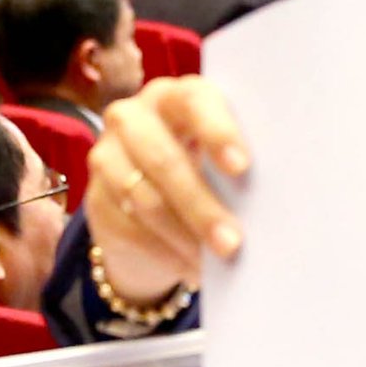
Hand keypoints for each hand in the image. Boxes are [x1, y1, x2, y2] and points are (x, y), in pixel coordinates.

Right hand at [82, 76, 249, 307]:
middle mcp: (134, 117)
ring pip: (145, 198)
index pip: (194, 102)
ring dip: (183, 236)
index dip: (217, 132)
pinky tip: (190, 269)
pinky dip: (165, 253)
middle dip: (200, 206)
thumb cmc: (204, 170)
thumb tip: (270, 204)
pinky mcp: (95, 197)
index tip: (241, 167)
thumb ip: (234, 167)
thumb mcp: (218, 160)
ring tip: (214, 262)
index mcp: (176, 97)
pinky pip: (130, 228)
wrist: (152, 200)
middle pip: (164, 160)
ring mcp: (107, 156)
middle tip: (232, 243)